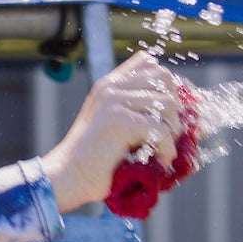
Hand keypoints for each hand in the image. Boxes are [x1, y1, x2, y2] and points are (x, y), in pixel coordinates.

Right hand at [41, 51, 183, 212]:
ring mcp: (114, 102)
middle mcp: (111, 87)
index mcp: (109, 85)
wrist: (67, 178)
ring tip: (165, 150)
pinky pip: (160, 130)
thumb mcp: (110, 126)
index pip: (148, 63)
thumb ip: (130, 110)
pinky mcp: (120, 122)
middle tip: (170, 134)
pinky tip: (161, 162)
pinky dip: (166, 149)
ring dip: (173, 130)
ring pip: (167, 103)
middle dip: (174, 107)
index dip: (165, 85)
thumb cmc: (91, 162)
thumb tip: (171, 109)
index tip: (166, 114)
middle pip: (163, 78)